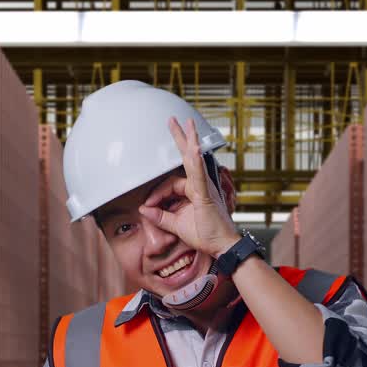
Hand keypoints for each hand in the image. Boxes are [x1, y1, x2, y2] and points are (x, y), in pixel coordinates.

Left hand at [137, 116, 240, 257]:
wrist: (222, 246)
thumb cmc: (205, 235)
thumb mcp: (176, 226)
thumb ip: (160, 217)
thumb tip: (143, 210)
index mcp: (193, 191)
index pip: (169, 185)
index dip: (156, 194)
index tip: (148, 206)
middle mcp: (200, 185)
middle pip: (187, 158)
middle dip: (180, 138)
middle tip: (174, 120)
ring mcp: (204, 187)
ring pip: (193, 161)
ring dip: (189, 140)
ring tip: (186, 123)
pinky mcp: (206, 194)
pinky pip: (199, 175)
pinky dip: (195, 162)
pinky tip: (193, 148)